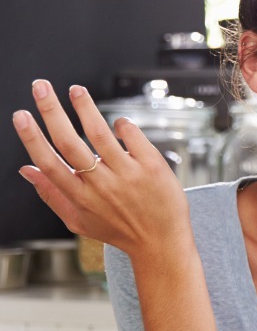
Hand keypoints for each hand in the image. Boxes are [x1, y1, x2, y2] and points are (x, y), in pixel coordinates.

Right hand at [13, 79, 189, 258]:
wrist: (162, 242)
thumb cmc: (119, 230)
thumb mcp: (79, 220)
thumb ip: (52, 195)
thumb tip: (26, 170)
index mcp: (80, 196)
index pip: (50, 162)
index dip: (32, 138)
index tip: (21, 115)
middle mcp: (101, 184)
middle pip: (69, 142)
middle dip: (51, 111)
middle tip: (40, 88)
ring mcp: (127, 174)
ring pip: (100, 134)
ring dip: (85, 107)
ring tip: (75, 90)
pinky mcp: (152, 167)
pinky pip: (133, 137)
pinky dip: (123, 125)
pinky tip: (118, 122)